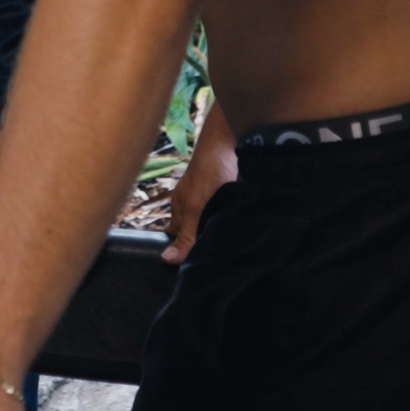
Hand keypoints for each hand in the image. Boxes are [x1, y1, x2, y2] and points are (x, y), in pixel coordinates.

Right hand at [163, 105, 235, 264]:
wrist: (232, 142)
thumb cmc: (209, 171)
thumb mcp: (196, 206)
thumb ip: (186, 234)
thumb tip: (166, 260)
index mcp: (181, 208)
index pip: (178, 237)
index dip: (185, 251)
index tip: (197, 268)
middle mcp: (196, 205)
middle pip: (197, 232)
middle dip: (206, 245)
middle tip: (218, 264)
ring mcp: (214, 201)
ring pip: (215, 225)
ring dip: (223, 234)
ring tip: (233, 252)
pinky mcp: (232, 197)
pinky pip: (230, 216)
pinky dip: (235, 224)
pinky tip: (243, 233)